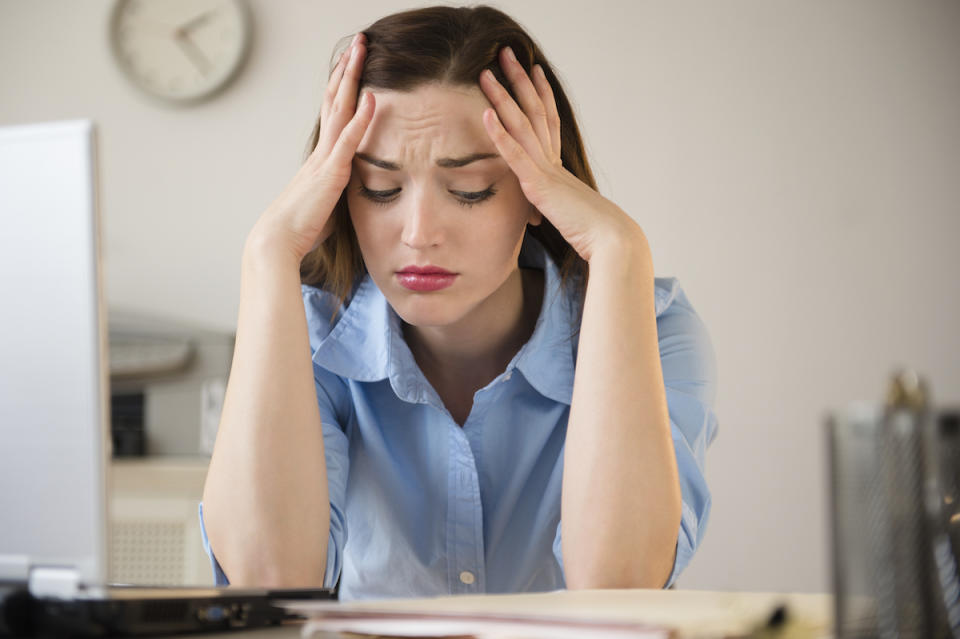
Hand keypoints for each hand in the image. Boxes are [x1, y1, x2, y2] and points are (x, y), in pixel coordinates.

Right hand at [248, 33, 374, 264]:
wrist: (277, 241)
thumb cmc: (300, 229)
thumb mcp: (325, 205)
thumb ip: (337, 191)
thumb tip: (345, 193)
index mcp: (320, 158)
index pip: (333, 113)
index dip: (343, 87)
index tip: (351, 64)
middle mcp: (321, 151)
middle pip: (334, 99)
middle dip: (347, 69)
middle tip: (357, 42)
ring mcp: (325, 158)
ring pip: (339, 108)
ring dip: (352, 78)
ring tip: (362, 50)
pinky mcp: (331, 173)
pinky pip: (348, 139)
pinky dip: (361, 117)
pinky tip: (372, 96)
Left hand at [478, 47, 644, 262]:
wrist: (611, 240)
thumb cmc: (593, 234)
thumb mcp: (569, 215)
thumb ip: (556, 207)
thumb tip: (551, 213)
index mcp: (560, 167)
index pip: (549, 121)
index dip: (540, 94)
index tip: (533, 70)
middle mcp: (554, 161)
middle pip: (534, 111)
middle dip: (519, 80)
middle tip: (506, 53)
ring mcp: (546, 170)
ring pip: (522, 125)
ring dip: (502, 98)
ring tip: (486, 73)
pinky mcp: (539, 185)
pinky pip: (516, 155)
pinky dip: (500, 134)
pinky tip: (486, 114)